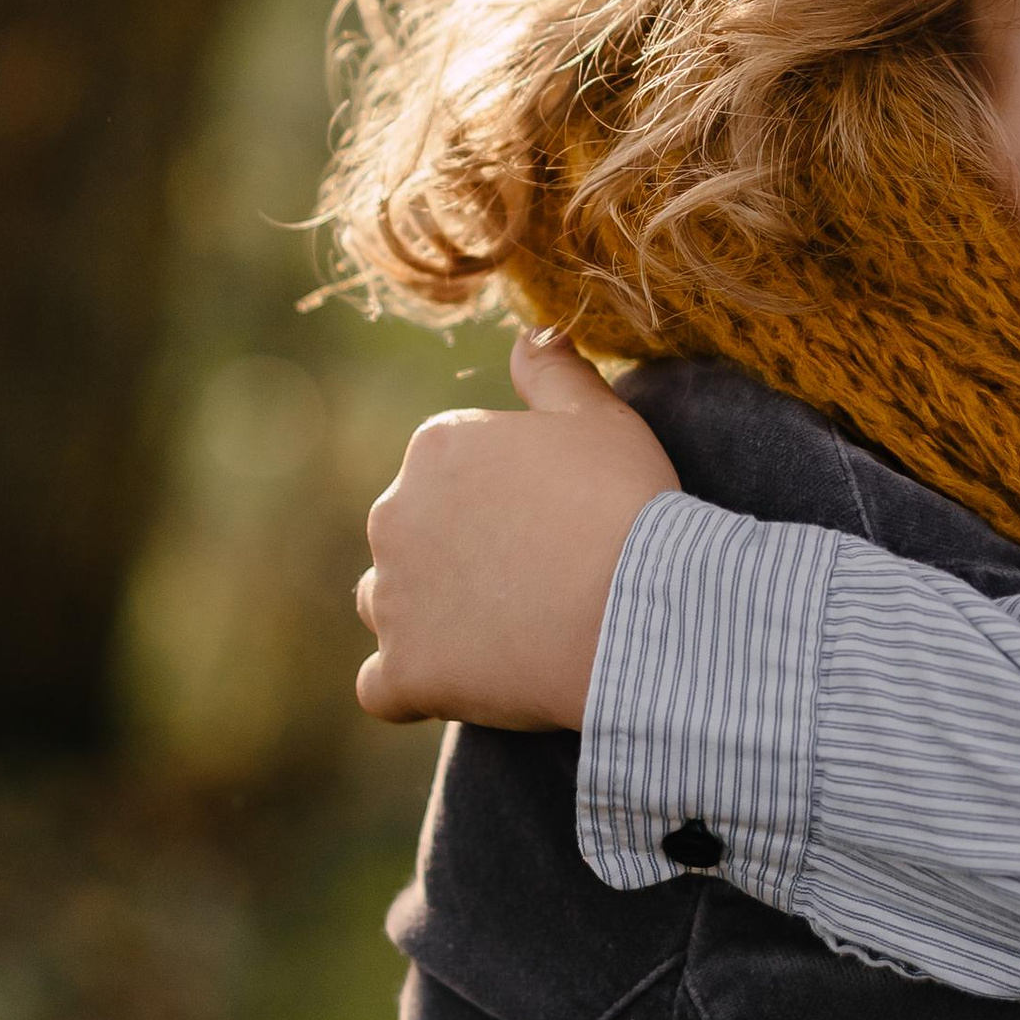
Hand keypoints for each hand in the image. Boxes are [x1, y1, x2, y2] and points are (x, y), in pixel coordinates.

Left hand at [355, 333, 675, 730]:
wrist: (640, 608)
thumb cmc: (626, 504)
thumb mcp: (601, 417)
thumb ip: (554, 371)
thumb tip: (530, 333)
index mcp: (436, 448)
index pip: (449, 473)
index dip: (502, 500)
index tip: (552, 522)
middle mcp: (393, 515)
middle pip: (413, 535)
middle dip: (457, 554)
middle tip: (537, 579)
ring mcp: (394, 598)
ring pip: (389, 603)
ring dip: (427, 614)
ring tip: (500, 630)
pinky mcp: (404, 671)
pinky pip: (380, 686)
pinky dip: (410, 686)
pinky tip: (455, 685)